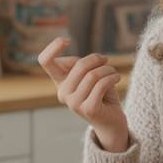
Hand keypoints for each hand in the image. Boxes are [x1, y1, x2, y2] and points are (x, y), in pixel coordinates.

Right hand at [38, 37, 128, 151]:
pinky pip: (101, 85)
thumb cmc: (102, 94)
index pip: (45, 61)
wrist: (111, 122)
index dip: (52, 47)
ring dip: (108, 70)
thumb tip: (79, 62)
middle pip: (79, 65)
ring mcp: (74, 103)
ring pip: (93, 75)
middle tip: (106, 61)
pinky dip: (113, 78)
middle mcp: (62, 93)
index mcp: (60, 82)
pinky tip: (117, 78)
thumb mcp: (90, 75)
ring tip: (113, 73)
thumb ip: (82, 66)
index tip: (66, 40)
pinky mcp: (88, 109)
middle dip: (96, 59)